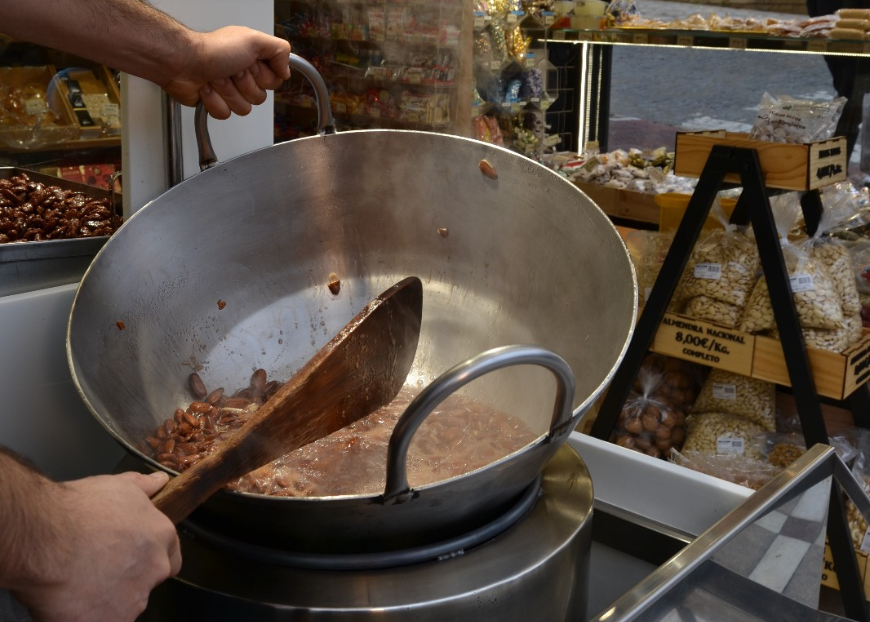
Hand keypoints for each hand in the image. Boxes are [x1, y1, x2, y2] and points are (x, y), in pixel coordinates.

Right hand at [13, 471, 180, 621]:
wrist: (43, 537)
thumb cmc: (76, 511)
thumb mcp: (117, 486)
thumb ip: (144, 487)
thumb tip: (158, 482)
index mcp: (161, 537)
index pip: (170, 556)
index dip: (148, 556)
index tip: (130, 556)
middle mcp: (154, 569)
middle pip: (149, 580)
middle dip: (130, 577)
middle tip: (100, 568)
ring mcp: (133, 599)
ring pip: (127, 604)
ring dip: (110, 598)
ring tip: (82, 582)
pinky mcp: (109, 621)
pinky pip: (103, 621)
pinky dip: (91, 616)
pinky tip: (74, 601)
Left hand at [162, 26, 291, 119]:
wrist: (182, 62)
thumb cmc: (212, 50)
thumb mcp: (253, 40)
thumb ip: (279, 50)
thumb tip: (286, 71)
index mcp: (254, 60)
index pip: (274, 82)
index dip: (263, 77)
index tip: (250, 64)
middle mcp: (243, 74)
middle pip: (260, 97)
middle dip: (243, 84)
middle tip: (230, 70)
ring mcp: (230, 91)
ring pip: (244, 108)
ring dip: (228, 92)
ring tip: (216, 78)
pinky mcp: (216, 103)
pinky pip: (226, 114)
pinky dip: (214, 101)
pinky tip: (207, 88)